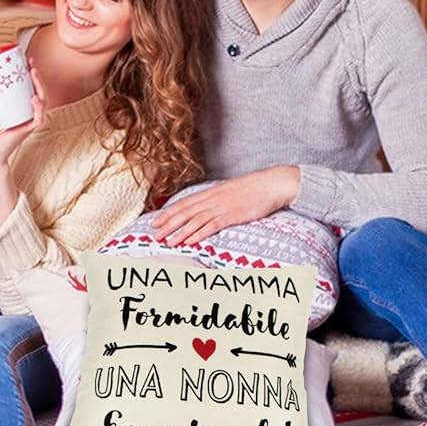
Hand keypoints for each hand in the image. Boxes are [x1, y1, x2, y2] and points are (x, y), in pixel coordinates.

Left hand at [0, 60, 46, 168]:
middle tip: (30, 63)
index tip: (25, 61)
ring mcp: (29, 121)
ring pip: (42, 101)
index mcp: (21, 107)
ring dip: (40, 86)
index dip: (30, 74)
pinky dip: (38, 108)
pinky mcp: (28, 130)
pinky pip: (38, 118)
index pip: (29, 88)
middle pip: (39, 91)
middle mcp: (28, 113)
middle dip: (36, 76)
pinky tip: (34, 99)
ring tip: (33, 75)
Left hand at [151, 167, 300, 244]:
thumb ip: (217, 199)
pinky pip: (212, 225)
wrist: (272, 184)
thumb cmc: (254, 189)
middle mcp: (213, 198)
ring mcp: (222, 206)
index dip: (169, 212)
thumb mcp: (231, 191)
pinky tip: (189, 241)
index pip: (185, 202)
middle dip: (168, 223)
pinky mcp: (232, 214)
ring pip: (195, 220)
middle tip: (154, 234)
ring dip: (179, 231)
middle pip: (185, 211)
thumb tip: (206, 208)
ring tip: (167, 241)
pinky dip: (199, 233)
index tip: (156, 221)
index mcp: (212, 192)